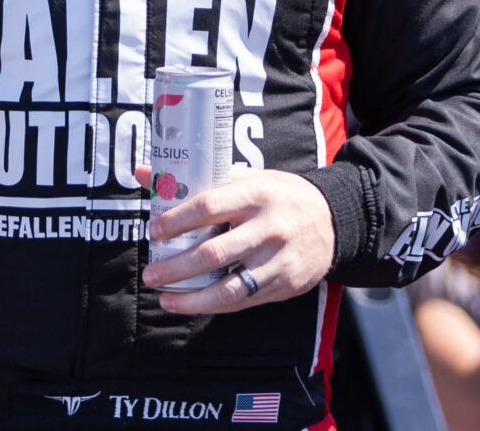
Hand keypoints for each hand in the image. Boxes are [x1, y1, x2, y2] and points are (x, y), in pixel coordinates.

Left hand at [138, 166, 334, 313]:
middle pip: (213, 252)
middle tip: (150, 272)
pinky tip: (191, 303)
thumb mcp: (247, 179)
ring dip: (191, 297)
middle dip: (176, 267)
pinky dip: (212, 305)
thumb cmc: (279, 196)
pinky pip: (242, 301)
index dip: (177, 220)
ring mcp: (277, 260)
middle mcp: (268, 227)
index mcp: (256, 194)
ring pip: (228, 287)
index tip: (154, 231)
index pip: (209, 206)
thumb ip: (199, 180)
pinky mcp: (283, 284)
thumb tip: (146, 172)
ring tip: (164, 298)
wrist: (333, 220)